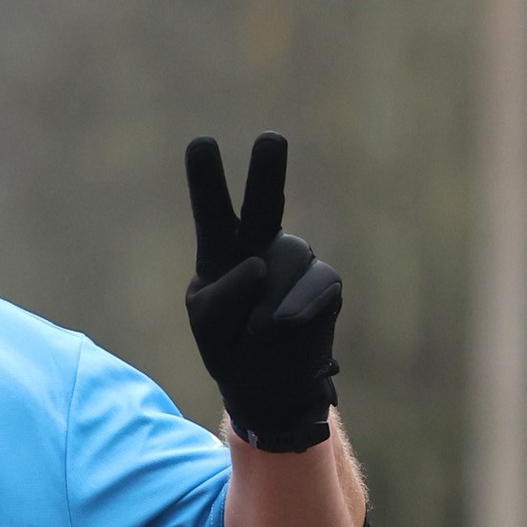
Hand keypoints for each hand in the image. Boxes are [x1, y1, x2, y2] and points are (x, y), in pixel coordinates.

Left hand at [184, 133, 341, 450]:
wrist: (270, 385)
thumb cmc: (230, 348)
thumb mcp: (208, 326)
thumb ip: (223, 296)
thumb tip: (258, 266)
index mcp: (222, 248)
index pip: (213, 209)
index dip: (208, 178)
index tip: (202, 142)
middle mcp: (260, 243)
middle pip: (264, 201)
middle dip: (268, 171)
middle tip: (271, 140)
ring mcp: (296, 260)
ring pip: (290, 259)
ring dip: (272, 302)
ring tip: (261, 331)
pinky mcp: (325, 282)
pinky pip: (317, 286)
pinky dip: (300, 310)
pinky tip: (287, 328)